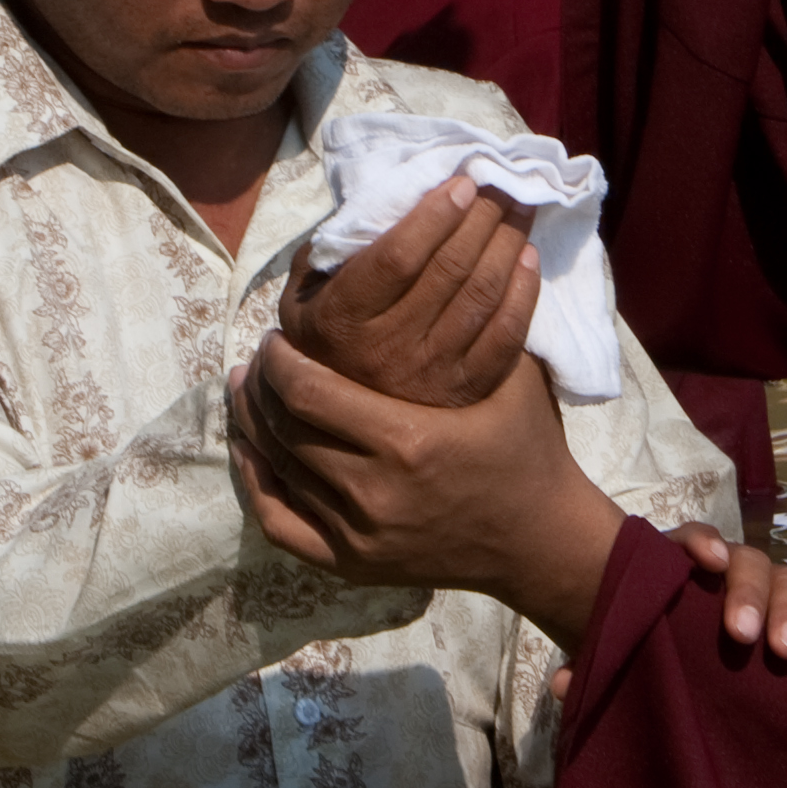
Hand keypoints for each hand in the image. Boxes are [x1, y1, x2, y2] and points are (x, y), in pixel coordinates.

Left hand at [230, 335, 625, 649]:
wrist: (541, 538)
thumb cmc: (527, 445)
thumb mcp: (508, 375)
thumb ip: (476, 314)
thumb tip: (467, 223)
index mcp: (407, 440)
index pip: (307, 391)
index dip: (280, 360)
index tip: (276, 336)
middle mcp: (373, 493)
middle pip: (283, 428)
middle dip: (260, 387)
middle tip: (257, 357)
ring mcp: (359, 535)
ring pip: (276, 471)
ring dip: (253, 425)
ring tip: (245, 390)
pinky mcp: (353, 563)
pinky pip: (280, 524)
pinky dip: (256, 485)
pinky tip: (249, 452)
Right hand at [280, 176, 541, 408]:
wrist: (336, 408)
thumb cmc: (325, 326)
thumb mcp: (306, 284)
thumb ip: (336, 244)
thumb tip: (390, 195)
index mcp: (342, 318)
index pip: (398, 258)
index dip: (436, 216)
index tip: (463, 183)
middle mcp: (385, 352)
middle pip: (449, 271)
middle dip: (482, 218)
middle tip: (501, 184)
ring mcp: (428, 376)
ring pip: (481, 298)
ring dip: (507, 244)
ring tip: (520, 209)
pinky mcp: (463, 392)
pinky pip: (506, 338)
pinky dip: (524, 294)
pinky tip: (529, 258)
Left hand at [543, 524, 786, 701]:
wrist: (693, 672)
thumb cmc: (656, 655)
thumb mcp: (623, 659)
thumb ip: (598, 664)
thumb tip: (566, 683)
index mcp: (683, 572)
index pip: (690, 540)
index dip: (698, 544)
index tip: (705, 563)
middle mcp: (730, 572)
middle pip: (745, 562)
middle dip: (747, 593)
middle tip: (743, 636)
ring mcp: (770, 592)